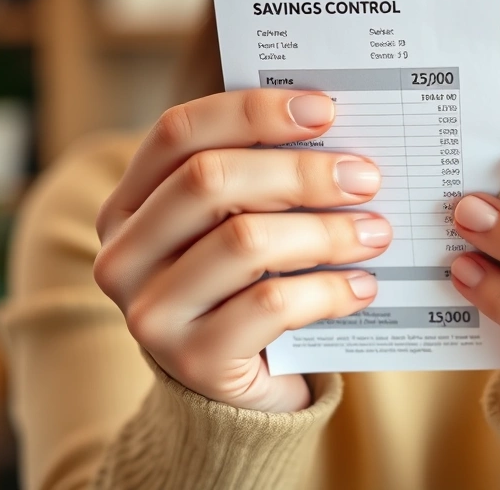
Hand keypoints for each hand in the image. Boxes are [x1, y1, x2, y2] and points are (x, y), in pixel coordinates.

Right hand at [94, 90, 391, 412]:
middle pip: (210, 181)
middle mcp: (123, 255)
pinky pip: (272, 305)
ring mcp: (151, 313)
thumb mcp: (239, 227)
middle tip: (366, 178)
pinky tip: (363, 287)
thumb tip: (338, 137)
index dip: (252, 112)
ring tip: (376, 233)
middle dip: (301, 172)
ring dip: (326, 231)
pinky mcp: (193, 361)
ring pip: (244, 241)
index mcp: (129, 204)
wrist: (237, 390)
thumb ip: (262, 183)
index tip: (325, 110)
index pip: (179, 132)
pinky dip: (330, 290)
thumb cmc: (246, 288)